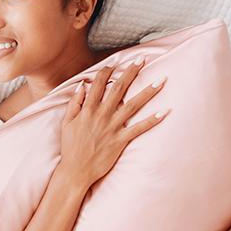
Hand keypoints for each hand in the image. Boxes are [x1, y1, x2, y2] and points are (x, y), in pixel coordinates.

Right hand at [59, 60, 169, 188]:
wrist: (75, 170)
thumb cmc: (70, 147)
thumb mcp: (66, 123)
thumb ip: (74, 103)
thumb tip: (82, 86)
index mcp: (88, 109)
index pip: (99, 84)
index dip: (107, 71)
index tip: (114, 64)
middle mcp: (102, 115)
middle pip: (119, 89)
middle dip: (131, 72)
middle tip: (142, 60)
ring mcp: (112, 127)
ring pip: (133, 105)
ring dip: (148, 92)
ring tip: (161, 80)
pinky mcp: (120, 140)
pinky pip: (139, 128)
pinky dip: (152, 120)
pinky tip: (164, 112)